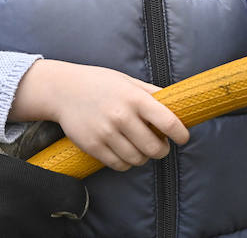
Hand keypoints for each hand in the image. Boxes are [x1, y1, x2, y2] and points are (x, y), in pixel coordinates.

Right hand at [13, 60, 188, 171]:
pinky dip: (127, 162)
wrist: (63, 90)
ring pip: (138, 159)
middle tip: (160, 145)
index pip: (167, 121)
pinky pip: (119, 165)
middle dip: (162, 150)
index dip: (181, 133)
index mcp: (134, 98)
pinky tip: (125, 152)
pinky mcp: (93, 146)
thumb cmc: (99, 83)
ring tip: (141, 148)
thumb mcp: (127, 81)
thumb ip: (151, 93)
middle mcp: (121, 116)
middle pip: (154, 148)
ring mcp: (106, 133)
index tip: (183, 137)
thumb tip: (177, 104)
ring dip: (144, 157)